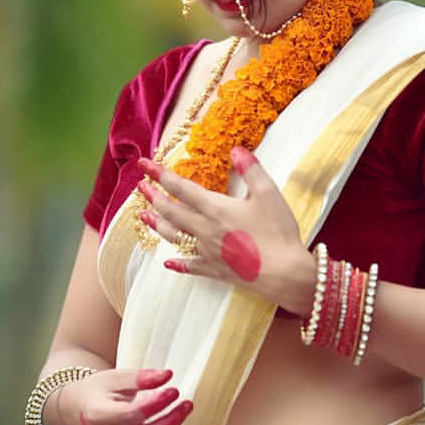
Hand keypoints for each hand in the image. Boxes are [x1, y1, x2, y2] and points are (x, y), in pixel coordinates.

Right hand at [59, 367, 192, 424]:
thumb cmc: (97, 392)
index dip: (157, 403)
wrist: (78, 411)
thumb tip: (167, 375)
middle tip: (185, 404)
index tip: (173, 391)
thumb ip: (140, 377)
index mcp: (99, 414)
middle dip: (171, 420)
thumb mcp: (114, 378)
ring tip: (178, 420)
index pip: (133, 414)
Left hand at [135, 147, 315, 313]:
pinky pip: (190, 265)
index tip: (144, 165)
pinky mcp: (215, 270)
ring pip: (174, 236)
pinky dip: (177, 263)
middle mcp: (204, 230)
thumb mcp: (268, 193)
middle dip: (153, 197)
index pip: (180, 188)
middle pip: (171, 211)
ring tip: (144, 217)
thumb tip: (236, 150)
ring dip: (157, 225)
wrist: (284, 273)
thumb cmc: (277, 232)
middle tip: (140, 188)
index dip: (160, 175)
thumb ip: (251, 170)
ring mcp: (207, 251)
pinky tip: (168, 262)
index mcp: (215, 208)